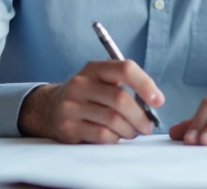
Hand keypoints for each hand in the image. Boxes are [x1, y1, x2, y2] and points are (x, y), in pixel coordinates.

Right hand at [17, 60, 163, 143]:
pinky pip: (102, 135)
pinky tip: (115, 136)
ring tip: (133, 132)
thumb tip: (154, 102)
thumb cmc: (87, 94)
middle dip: (141, 116)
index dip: (145, 85)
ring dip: (130, 130)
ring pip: (113, 120)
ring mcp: (72, 106)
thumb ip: (125, 86)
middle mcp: (81, 84)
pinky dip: (115, 138)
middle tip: (148, 126)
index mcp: (94, 68)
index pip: (125, 69)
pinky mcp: (69, 127)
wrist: (48, 108)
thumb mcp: (100, 80)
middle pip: (121, 99)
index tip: (158, 101)